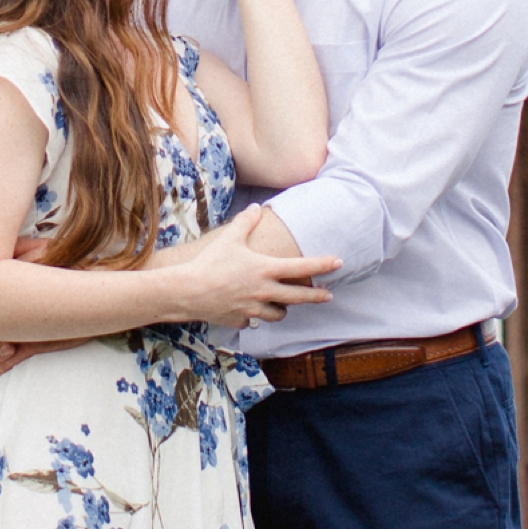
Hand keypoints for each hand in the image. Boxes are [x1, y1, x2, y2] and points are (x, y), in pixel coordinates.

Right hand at [172, 202, 337, 327]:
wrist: (189, 291)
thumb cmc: (210, 262)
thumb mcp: (230, 238)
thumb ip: (246, 222)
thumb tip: (257, 207)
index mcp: (266, 269)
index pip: (302, 267)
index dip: (322, 264)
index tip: (338, 263)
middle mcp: (265, 291)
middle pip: (299, 297)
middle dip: (316, 296)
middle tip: (329, 295)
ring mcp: (254, 309)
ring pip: (278, 314)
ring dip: (282, 308)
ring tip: (282, 304)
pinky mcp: (241, 321)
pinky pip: (251, 321)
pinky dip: (251, 316)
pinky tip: (244, 309)